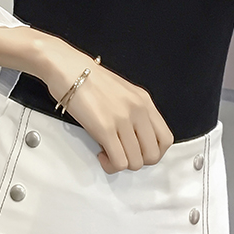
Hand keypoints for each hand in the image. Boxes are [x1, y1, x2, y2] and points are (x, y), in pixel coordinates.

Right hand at [41, 38, 173, 173]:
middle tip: (122, 154)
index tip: (138, 151)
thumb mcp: (123, 92)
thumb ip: (134, 112)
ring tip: (108, 153)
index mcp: (144, 101)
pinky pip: (118, 162)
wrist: (68, 68)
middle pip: (153, 155)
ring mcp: (123, 119)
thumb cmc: (90, 79)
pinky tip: (101, 153)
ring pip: (135, 162)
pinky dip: (110, 165)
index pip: (165, 139)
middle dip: (138, 161)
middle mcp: (138, 110)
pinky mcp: (105, 128)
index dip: (153, 152)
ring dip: (122, 164)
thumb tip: (136, 138)